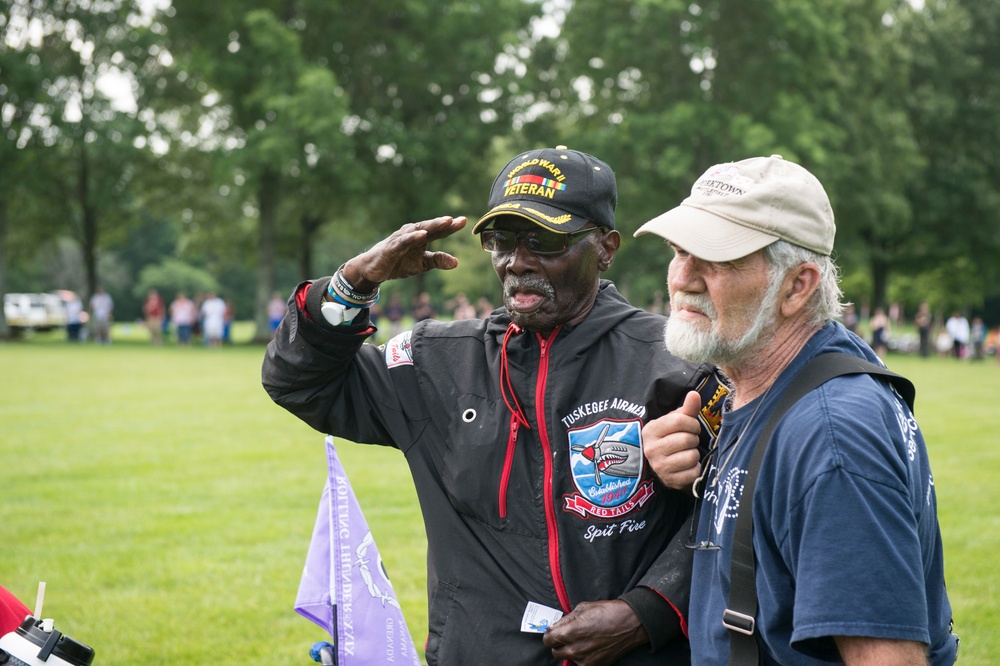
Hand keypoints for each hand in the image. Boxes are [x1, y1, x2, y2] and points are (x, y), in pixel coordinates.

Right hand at [341, 216, 466, 291]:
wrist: (373, 270)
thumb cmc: (398, 263)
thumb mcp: (422, 264)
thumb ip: (438, 261)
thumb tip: (457, 262)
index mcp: (421, 238)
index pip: (438, 231)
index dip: (451, 226)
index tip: (465, 221)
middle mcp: (412, 234)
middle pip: (430, 227)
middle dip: (444, 223)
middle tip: (458, 220)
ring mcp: (401, 239)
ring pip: (419, 230)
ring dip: (432, 225)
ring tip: (446, 222)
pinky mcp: (391, 247)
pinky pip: (404, 241)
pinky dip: (413, 237)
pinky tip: (422, 235)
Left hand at [542, 600, 647, 665]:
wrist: (631, 623)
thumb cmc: (608, 612)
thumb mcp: (583, 608)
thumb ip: (566, 619)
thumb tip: (554, 626)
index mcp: (570, 632)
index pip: (548, 640)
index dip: (549, 635)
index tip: (553, 632)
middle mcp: (576, 649)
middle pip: (555, 652)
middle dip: (558, 644)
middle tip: (567, 636)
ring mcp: (585, 660)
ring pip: (568, 659)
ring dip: (570, 651)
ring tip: (582, 641)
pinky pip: (580, 665)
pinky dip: (582, 658)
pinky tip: (589, 649)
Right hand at [643, 391, 702, 490]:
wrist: (663, 465)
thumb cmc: (671, 438)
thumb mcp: (675, 422)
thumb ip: (686, 409)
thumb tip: (695, 394)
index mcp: (651, 430)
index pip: (679, 420)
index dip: (692, 422)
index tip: (691, 427)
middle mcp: (651, 449)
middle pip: (687, 439)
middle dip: (694, 438)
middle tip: (689, 441)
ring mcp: (659, 467)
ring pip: (691, 456)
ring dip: (694, 454)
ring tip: (687, 453)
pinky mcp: (670, 481)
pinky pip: (693, 472)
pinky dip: (695, 468)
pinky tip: (687, 466)